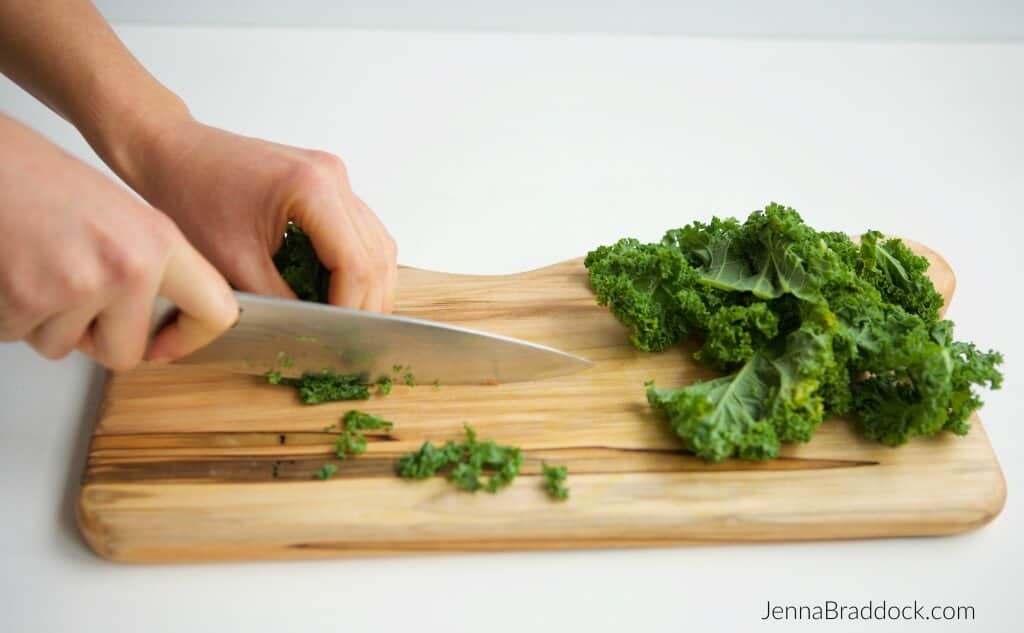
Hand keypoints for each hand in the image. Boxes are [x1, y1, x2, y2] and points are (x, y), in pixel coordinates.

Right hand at [0, 114, 237, 368]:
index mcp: (160, 242)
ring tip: (33, 264)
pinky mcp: (29, 300)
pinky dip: (7, 312)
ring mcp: (80, 285)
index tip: (166, 344)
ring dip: (42, 320)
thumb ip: (148, 267)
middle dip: (91, 337)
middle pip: (124, 353)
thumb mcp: (118, 216)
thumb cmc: (35, 179)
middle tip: (67, 291)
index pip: (216, 311)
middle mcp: (130, 265)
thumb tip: (166, 321)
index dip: (189, 337)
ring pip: (62, 347)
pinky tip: (10, 268)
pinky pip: (18, 335)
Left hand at [124, 119, 397, 311]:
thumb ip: (278, 301)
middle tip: (350, 339)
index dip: (352, 307)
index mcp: (312, 188)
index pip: (356, 263)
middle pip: (377, 255)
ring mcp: (334, 176)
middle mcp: (332, 176)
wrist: (172, 152)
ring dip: (369, 285)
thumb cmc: (189, 195)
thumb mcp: (232, 263)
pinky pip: (362, 231)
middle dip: (367, 302)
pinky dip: (358, 264)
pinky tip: (340, 289)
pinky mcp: (329, 182)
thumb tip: (312, 333)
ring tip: (349, 318)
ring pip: (378, 243)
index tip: (338, 338)